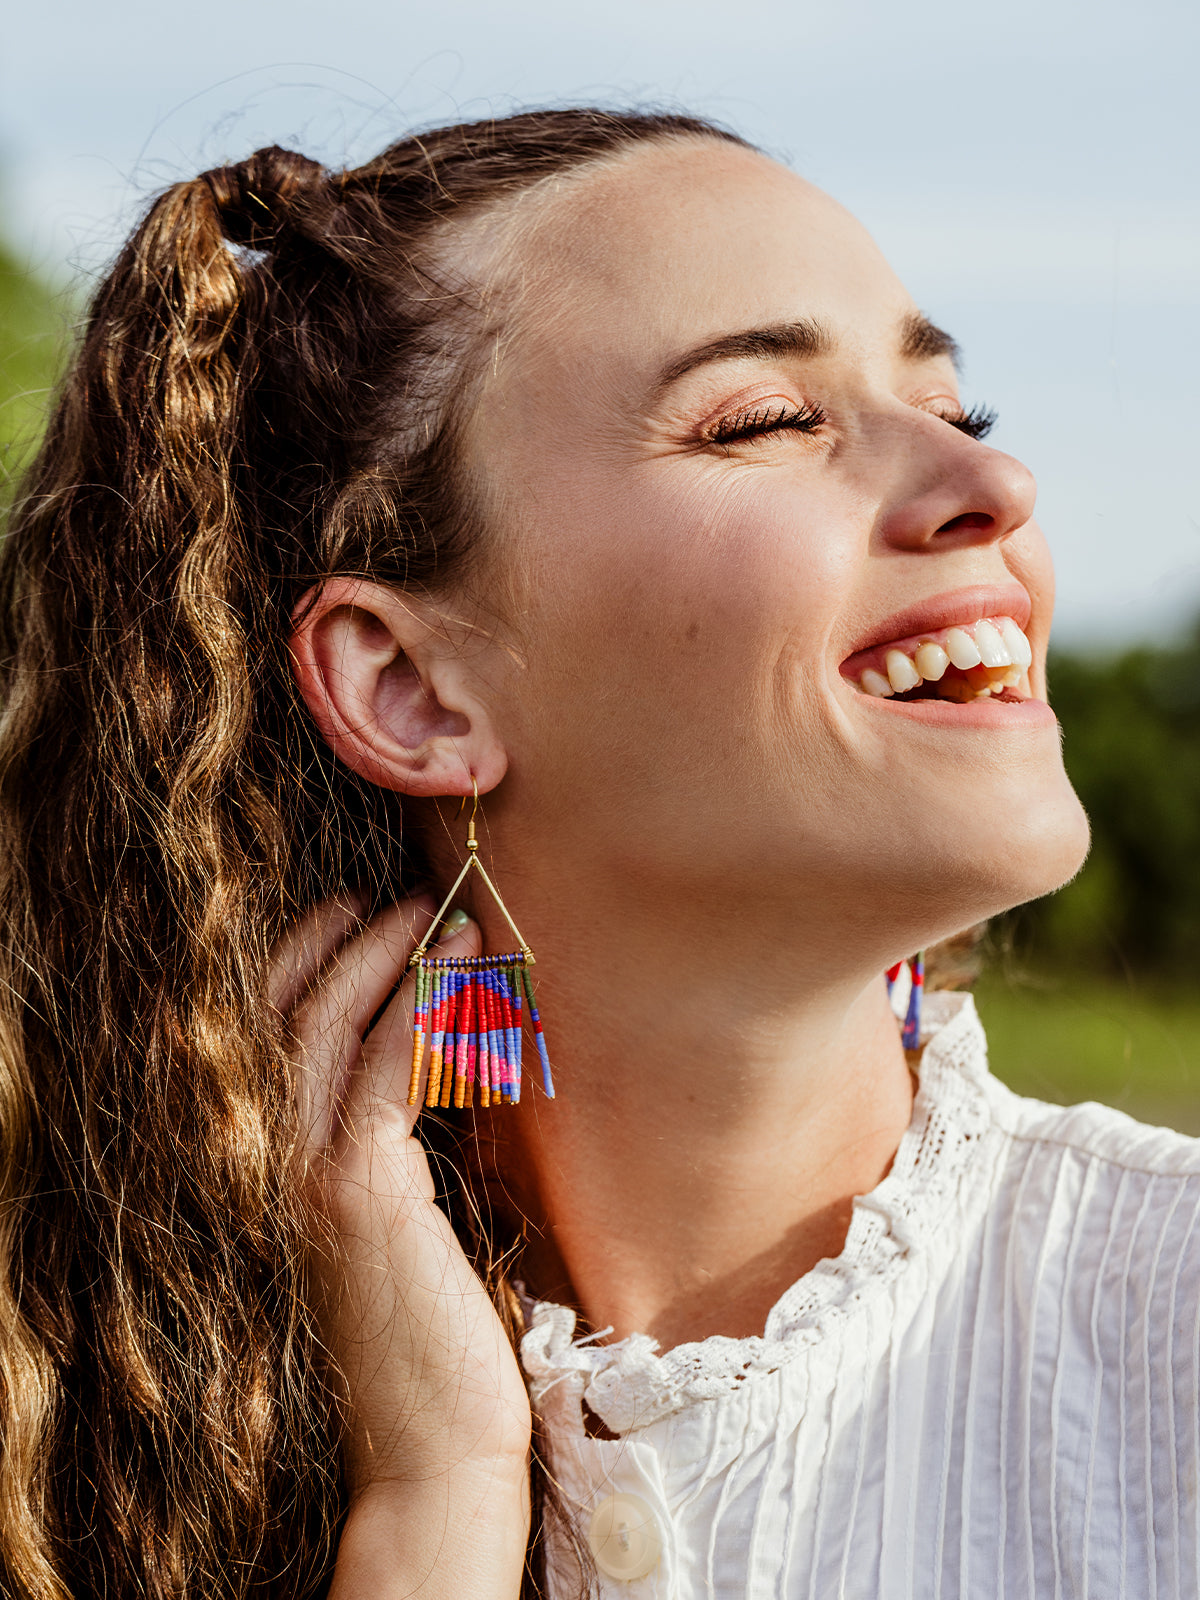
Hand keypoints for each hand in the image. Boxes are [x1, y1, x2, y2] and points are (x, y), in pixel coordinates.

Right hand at [270, 896, 530, 1595]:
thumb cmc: (437, 1336)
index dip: (306, 964)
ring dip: (385, 959)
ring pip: (326, 1030)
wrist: (438, 1446)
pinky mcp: (356, 1193)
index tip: (356, 913)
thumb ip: (409, 1139)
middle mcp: (273, 1167)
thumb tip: (454, 1049)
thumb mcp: (414, 1216)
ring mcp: (304, 1179)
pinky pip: (383, 1072)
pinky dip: (421, 1009)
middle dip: (345, 943)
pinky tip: (460, 973)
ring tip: (437, 914)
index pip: (270, 1039)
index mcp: (281, 1171)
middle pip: (287, 1016)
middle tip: (403, 895)